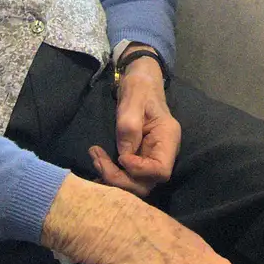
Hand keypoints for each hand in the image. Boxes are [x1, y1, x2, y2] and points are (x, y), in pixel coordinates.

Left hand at [90, 56, 179, 197]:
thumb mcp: (133, 99)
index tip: (121, 156)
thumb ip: (129, 127)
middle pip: (147, 183)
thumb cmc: (139, 86)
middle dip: (120, 178)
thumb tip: (123, 155)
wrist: (139, 80)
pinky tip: (98, 161)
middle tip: (98, 160)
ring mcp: (151, 156)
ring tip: (95, 158)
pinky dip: (111, 174)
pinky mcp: (138, 157)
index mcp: (168, 138)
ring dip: (113, 177)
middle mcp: (163, 152)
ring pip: (136, 183)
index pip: (161, 170)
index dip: (139, 170)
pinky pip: (128, 175)